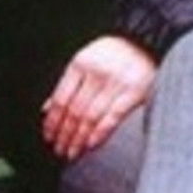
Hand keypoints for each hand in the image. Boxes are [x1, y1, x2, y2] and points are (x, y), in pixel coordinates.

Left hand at [41, 36, 156, 160]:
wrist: (145, 40)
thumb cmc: (111, 53)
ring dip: (79, 139)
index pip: (61, 99)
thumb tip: (47, 110)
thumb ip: (67, 85)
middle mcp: (95, 74)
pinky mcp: (135, 92)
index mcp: (79, 65)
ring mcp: (115, 83)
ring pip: (91, 117)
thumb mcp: (83, 61)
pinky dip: (100, 133)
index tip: (48, 136)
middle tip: (59, 150)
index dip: (52, 121)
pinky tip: (90, 145)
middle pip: (74, 111)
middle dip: (64, 134)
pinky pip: (113, 117)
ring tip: (72, 152)